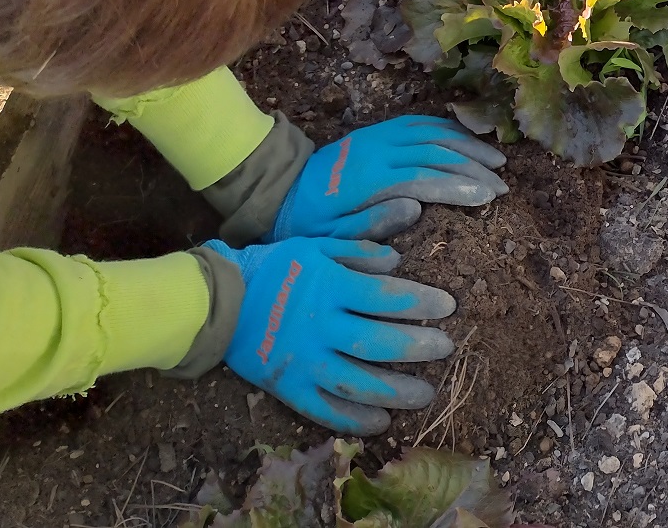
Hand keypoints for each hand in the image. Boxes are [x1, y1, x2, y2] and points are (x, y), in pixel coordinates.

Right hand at [207, 236, 455, 433]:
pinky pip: (324, 409)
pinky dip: (353, 419)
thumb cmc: (275, 267)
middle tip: (446, 348)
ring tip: (424, 395)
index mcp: (330, 288)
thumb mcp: (317, 245)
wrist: (219, 301)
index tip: (448, 307)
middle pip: (378, 343)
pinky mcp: (289, 387)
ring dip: (395, 392)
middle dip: (417, 348)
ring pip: (357, 382)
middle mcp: (321, 327)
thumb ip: (357, 251)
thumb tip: (397, 262)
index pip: (386, 296)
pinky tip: (381, 422)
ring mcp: (304, 361)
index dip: (420, 303)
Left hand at [269, 115, 507, 242]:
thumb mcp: (331, 235)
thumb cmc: (310, 222)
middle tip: (501, 186)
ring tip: (497, 162)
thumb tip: (415, 209)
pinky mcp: (379, 130)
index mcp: (367, 178)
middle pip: (435, 152)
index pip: (423, 177)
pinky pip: (420, 122)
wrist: (282, 186)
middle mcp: (378, 149)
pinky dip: (449, 129)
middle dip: (473, 167)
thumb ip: (371, 224)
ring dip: (468, 145)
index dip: (458, 185)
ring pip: (433, 132)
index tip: (488, 197)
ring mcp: (379, 135)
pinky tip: (469, 140)